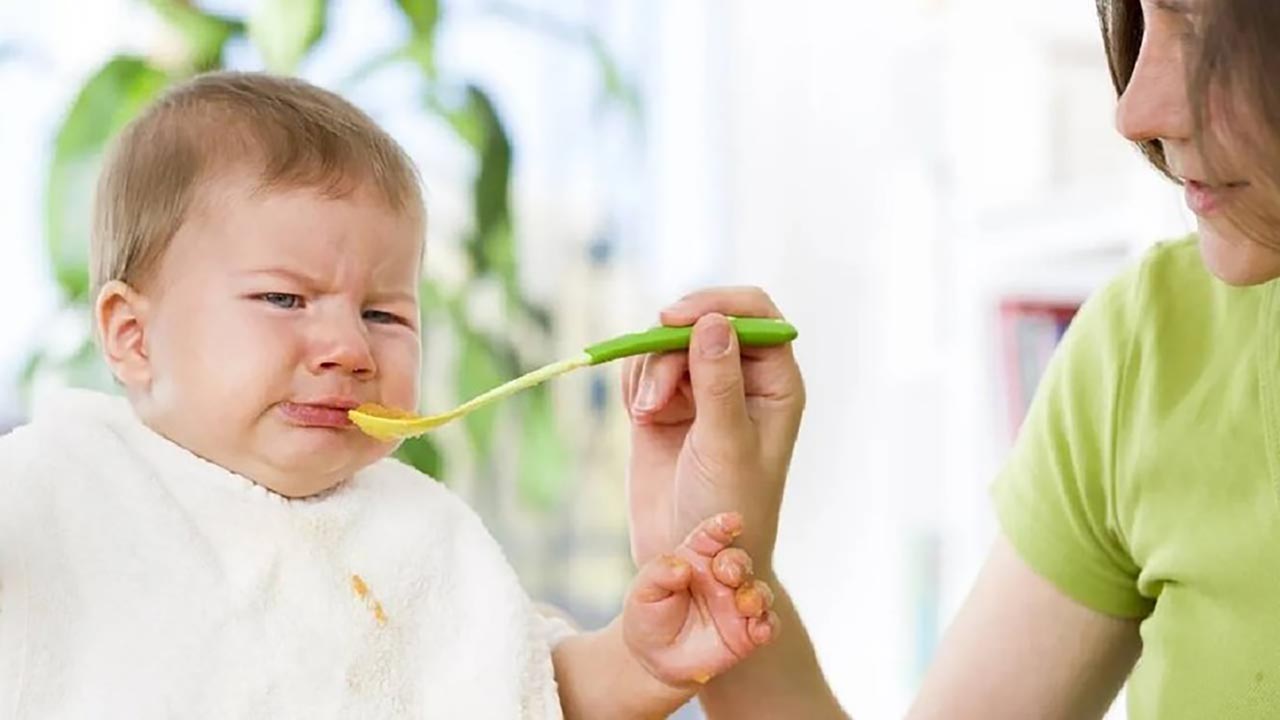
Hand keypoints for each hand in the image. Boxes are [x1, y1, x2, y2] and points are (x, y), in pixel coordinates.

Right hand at [623, 288, 805, 571]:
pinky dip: (636, 382)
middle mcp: (739, 379)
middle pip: (703, 322)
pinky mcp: (663, 405)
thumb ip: (719, 383)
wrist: (689, 560)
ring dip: (651, 370)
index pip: (755, 315)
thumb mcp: (725, 445)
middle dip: (671, 346)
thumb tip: (712, 323)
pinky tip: (640, 416)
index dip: (717, 305)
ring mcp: (700, 391)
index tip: (676, 320)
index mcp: (774, 383)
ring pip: (667, 343)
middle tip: (653, 391)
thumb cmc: (728, 510)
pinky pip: (644, 368)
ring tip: (647, 415)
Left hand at [624, 512, 778, 687]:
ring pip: (758, 592)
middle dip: (738, 564)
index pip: (713, 535)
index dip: (724, 525)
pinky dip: (768, 625)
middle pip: (739, 562)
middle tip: (729, 574)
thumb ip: (659, 573)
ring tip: (745, 604)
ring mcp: (736, 604)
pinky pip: (767, 625)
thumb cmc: (649, 615)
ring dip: (757, 595)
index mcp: (696, 557)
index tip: (732, 521)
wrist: (654, 658)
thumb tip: (682, 567)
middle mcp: (721, 577)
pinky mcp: (747, 633)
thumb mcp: (643, 591)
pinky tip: (760, 629)